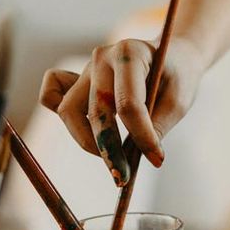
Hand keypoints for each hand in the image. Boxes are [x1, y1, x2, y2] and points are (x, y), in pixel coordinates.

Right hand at [39, 36, 206, 179]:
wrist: (172, 55)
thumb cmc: (177, 76)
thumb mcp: (178, 100)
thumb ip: (158, 127)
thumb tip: (142, 158)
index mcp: (130, 54)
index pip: (128, 103)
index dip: (141, 136)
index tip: (157, 160)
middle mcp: (101, 58)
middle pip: (95, 110)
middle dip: (108, 149)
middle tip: (124, 175)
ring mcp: (85, 69)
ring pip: (68, 110)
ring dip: (85, 141)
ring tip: (111, 160)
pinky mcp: (76, 81)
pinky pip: (51, 97)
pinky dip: (61, 115)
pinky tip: (84, 131)